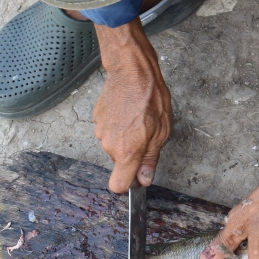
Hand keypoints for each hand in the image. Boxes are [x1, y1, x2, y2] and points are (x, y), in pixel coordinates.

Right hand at [93, 19, 171, 193]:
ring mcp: (100, 132)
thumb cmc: (150, 100)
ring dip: (126, 138)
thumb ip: (151, 159)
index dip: (128, 184)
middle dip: (133, 154)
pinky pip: (109, 130)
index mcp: (126, 152)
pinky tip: (128, 111)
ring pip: (115, 145)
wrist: (132, 73)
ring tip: (139, 119)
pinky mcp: (97, 119)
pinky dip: (118, 125)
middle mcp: (109, 146)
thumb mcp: (161, 133)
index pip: (117, 185)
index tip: (136, 179)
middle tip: (148, 135)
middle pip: (120, 162)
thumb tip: (144, 180)